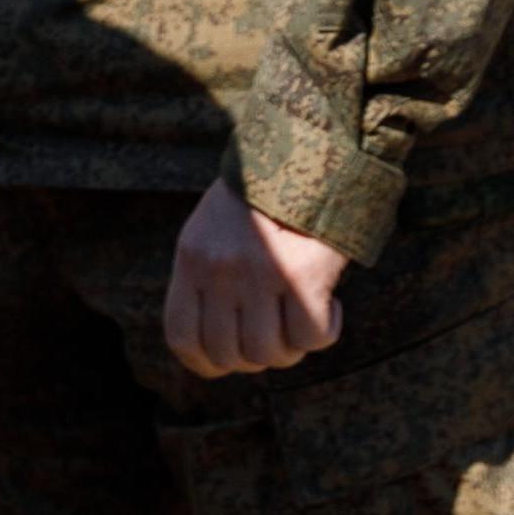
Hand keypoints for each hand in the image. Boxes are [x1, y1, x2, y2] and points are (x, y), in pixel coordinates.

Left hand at [163, 177, 346, 378]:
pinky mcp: (304, 274)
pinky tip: (331, 304)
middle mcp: (219, 269)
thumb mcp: (214, 231)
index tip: (231, 361)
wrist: (308, 150)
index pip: (182, 338)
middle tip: (279, 331)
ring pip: (272, 354)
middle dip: (258, 357)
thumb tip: (223, 351)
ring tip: (302, 316)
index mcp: (191, 258)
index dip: (207, 364)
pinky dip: (326, 330)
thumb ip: (209, 279)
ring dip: (293, 347)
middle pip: (231, 355)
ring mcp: (260, 273)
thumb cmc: (263, 200)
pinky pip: (313, 337)